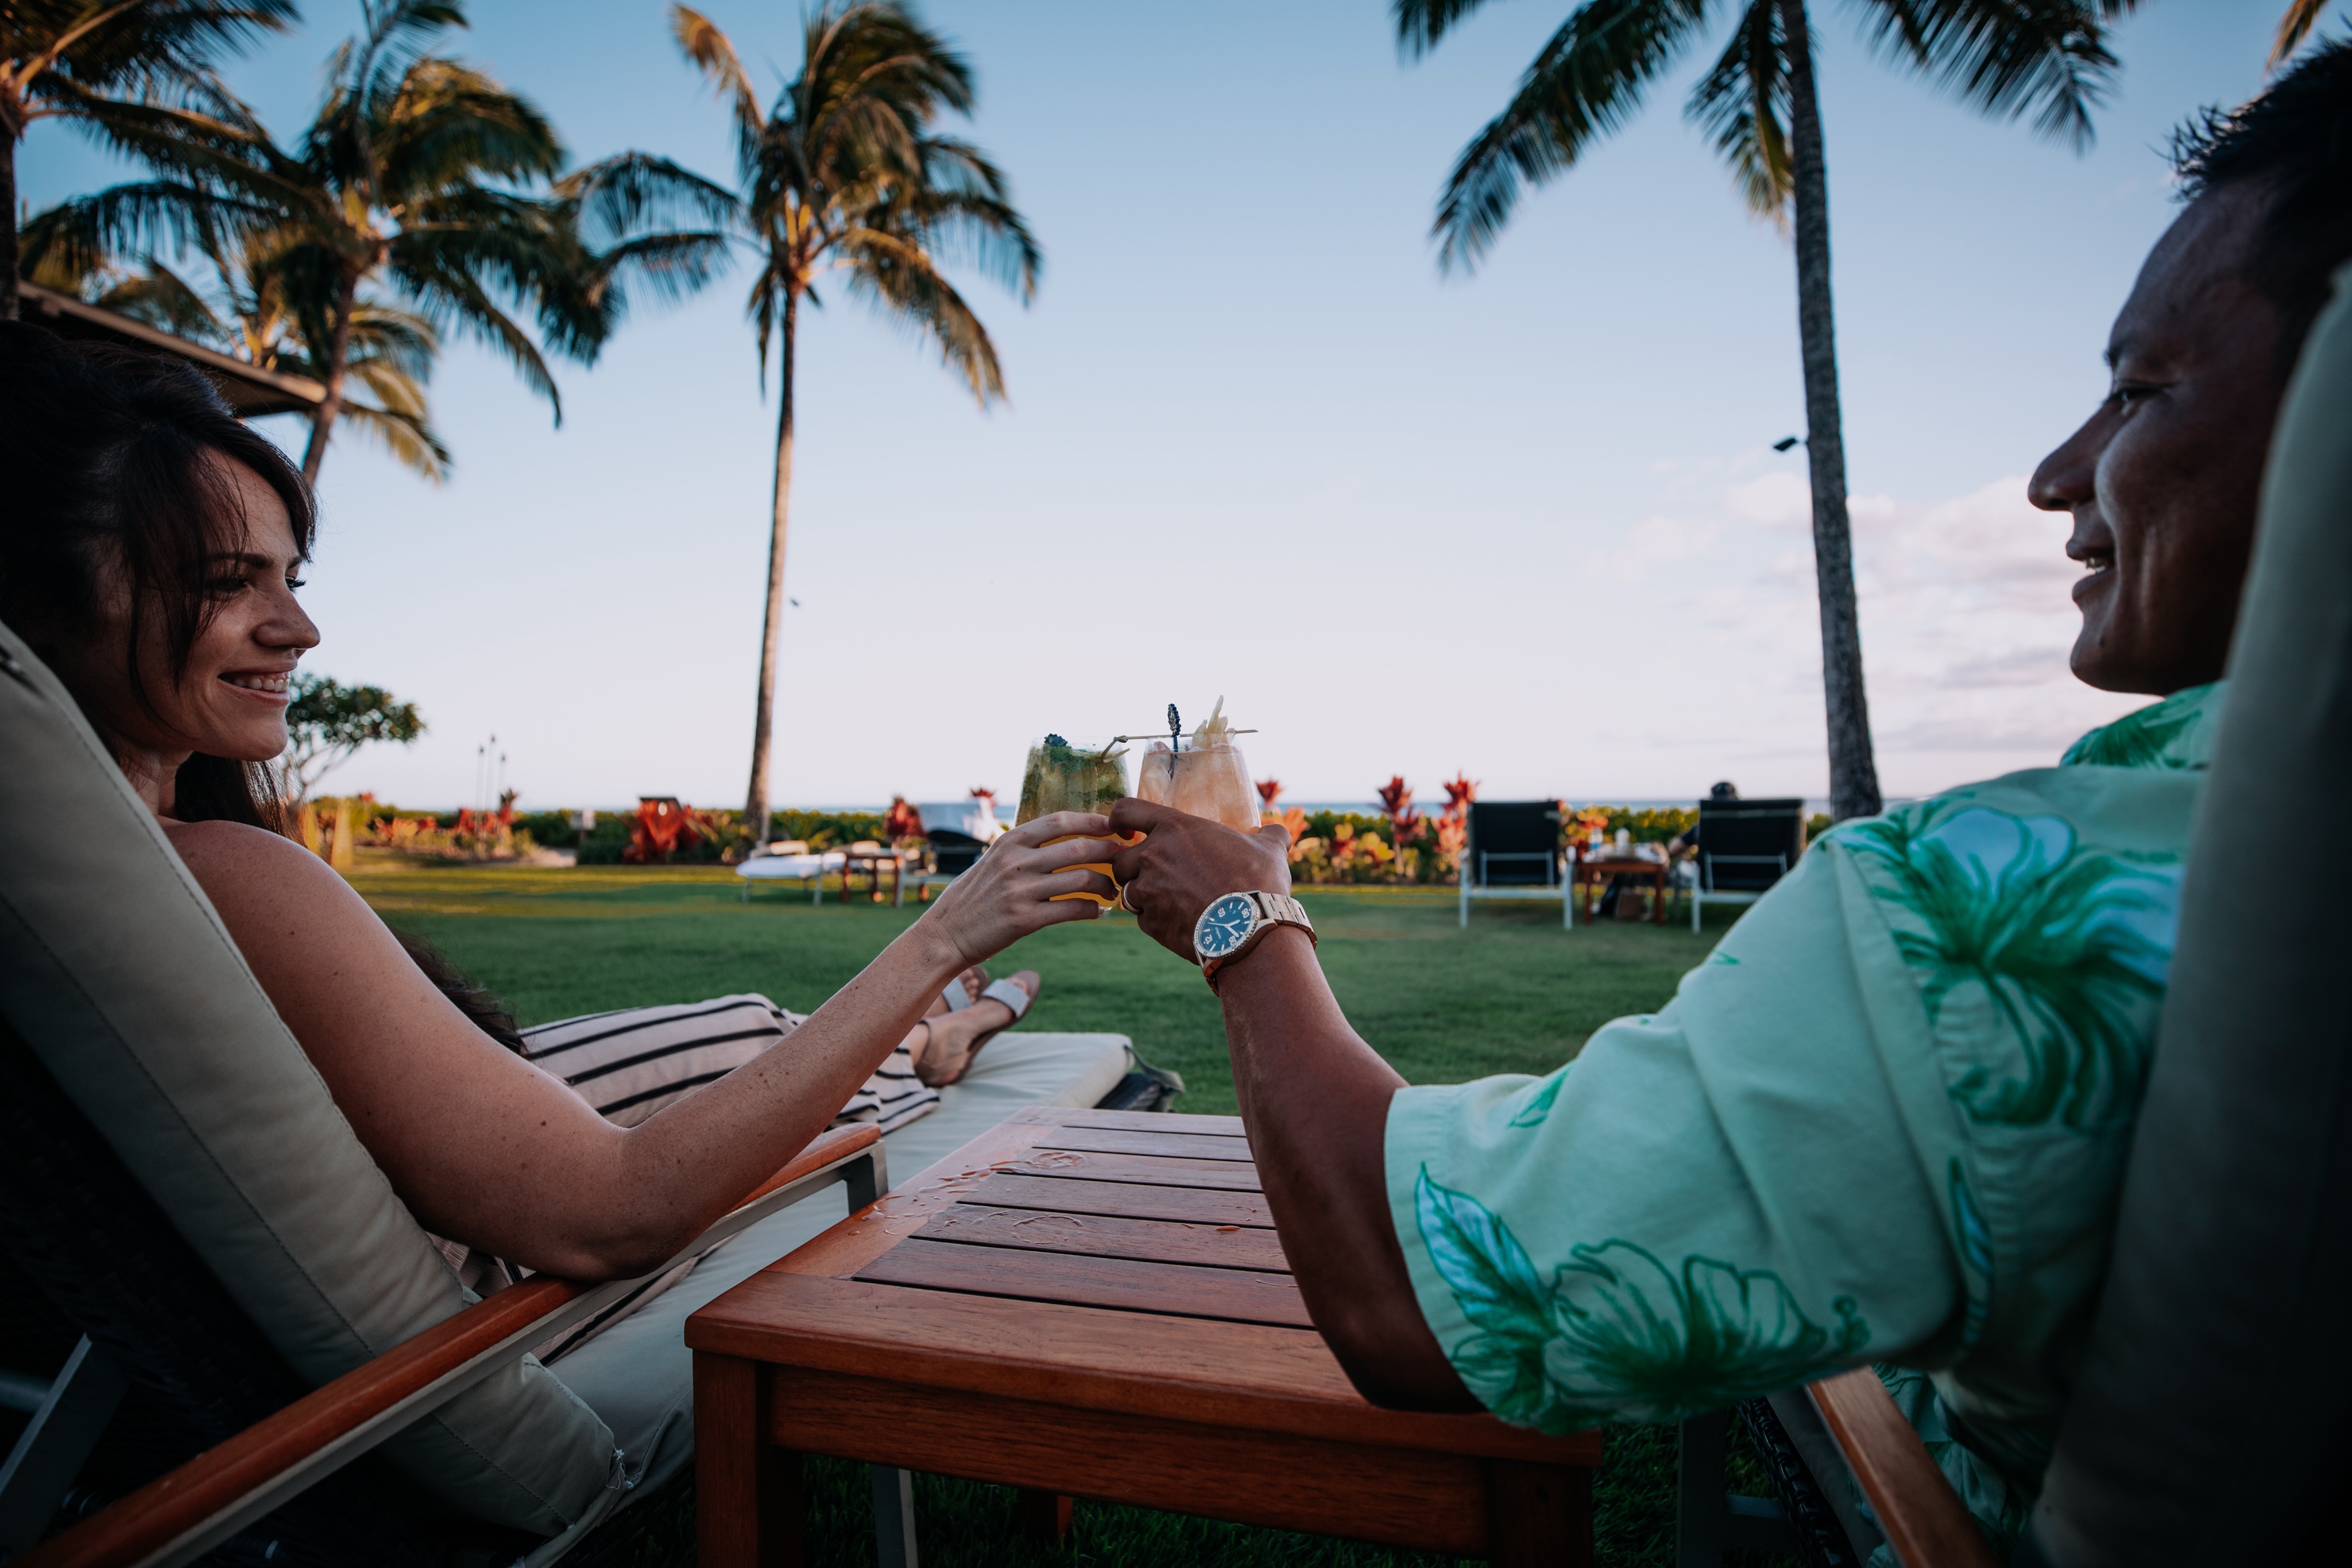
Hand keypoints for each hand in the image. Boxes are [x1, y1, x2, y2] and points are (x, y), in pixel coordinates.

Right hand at [917, 812, 1120, 965]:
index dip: (1094, 821)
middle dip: (1110, 852)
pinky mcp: (1024, 920)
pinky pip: (1072, 910)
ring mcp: (1020, 891)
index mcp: (1010, 842)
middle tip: (1125, 858)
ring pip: (1081, 879)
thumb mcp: (993, 861)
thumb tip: (1064, 836)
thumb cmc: (973, 898)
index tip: (1115, 826)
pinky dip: (1092, 909)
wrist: (944, 935)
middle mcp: (1016, 862)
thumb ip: (1024, 848)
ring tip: (1113, 890)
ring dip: (1106, 884)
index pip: (1061, 821)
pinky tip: (1097, 911)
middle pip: (1079, 848)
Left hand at [1107, 797, 1292, 958]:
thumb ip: (1269, 835)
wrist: (1250, 930)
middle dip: (1131, 869)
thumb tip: (1279, 831)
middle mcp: (1153, 857)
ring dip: (1143, 897)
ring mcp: (1148, 892)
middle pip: (1120, 860)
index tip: (1124, 829)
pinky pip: (1143, 920)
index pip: (1126, 811)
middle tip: (1154, 875)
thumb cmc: (1258, 882)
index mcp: (1175, 829)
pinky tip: (1180, 922)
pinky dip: (1155, 921)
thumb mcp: (1270, 850)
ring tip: (1171, 902)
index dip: (1119, 819)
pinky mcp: (1151, 924)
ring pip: (1128, 892)